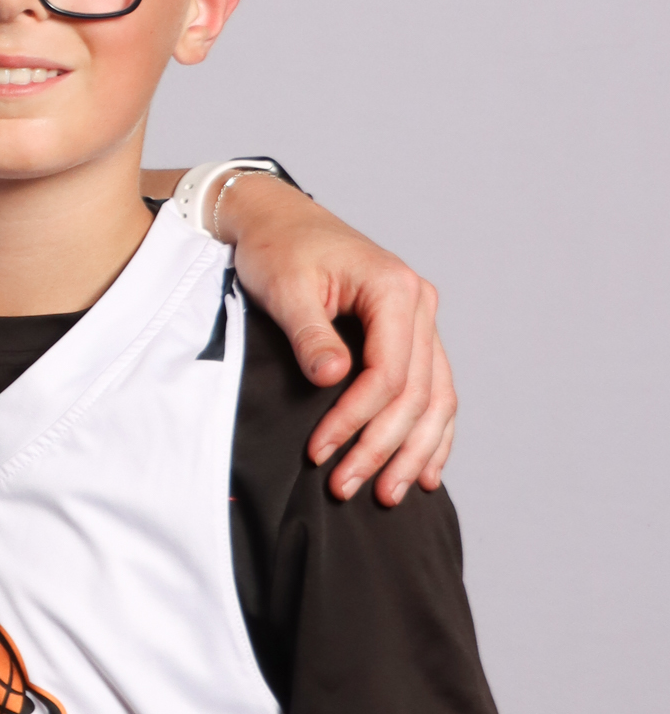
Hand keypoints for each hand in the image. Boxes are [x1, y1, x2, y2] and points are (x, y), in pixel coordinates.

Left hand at [219, 176, 456, 503]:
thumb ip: (310, 335)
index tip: (320, 452)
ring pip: (435, 398)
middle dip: (382, 447)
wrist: (277, 219)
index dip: (356, 420)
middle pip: (416, 393)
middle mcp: (419, 303)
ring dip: (412, 451)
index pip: (388, 373)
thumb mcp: (285, 287)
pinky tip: (423, 470)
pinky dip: (431, 432)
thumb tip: (333, 380)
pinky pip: (435, 389)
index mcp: (394, 289)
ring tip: (387, 494)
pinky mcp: (411, 333)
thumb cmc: (277, 248)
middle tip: (347, 488)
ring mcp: (421, 319)